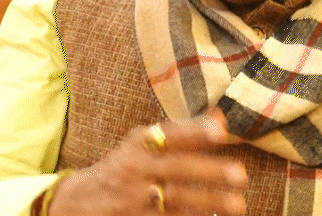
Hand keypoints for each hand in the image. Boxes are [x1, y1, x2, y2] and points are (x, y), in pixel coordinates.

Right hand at [48, 111, 247, 215]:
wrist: (80, 202)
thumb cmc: (126, 165)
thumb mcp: (146, 142)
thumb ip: (184, 131)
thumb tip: (221, 116)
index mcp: (138, 142)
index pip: (170, 134)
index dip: (195, 131)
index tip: (220, 131)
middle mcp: (135, 168)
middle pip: (176, 169)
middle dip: (209, 172)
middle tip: (241, 175)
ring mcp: (134, 199)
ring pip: (175, 201)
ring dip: (208, 203)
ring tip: (238, 206)